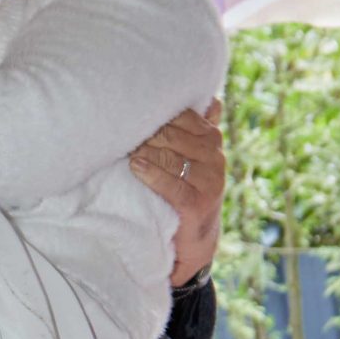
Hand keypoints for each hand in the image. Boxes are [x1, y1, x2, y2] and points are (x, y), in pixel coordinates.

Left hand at [131, 101, 223, 283]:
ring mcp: (210, 182)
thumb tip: (212, 99)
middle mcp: (216, 158)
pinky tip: (136, 167)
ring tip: (127, 153)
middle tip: (124, 136)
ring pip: (171, 158)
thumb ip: (202, 130)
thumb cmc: (190, 191)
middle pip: (174, 137)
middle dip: (147, 136)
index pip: (184, 117)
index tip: (135, 118)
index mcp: (213, 140)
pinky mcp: (198, 205)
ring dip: (145, 153)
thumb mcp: (198, 159)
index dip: (158, 117)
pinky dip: (152, 175)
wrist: (197, 239)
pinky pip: (172, 185)